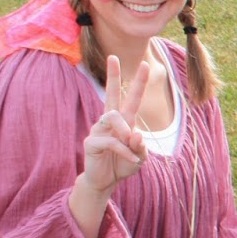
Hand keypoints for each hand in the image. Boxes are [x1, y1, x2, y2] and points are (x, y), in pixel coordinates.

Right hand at [79, 56, 149, 195]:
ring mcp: (99, 130)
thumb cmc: (123, 165)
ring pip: (113, 117)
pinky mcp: (91, 142)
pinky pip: (112, 141)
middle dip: (113, 75)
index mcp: (125, 121)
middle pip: (111, 94)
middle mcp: (110, 122)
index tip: (145, 65)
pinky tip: (131, 160)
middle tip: (114, 56)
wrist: (106, 181)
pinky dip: (125, 151)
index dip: (138, 83)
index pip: (131, 98)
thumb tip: (135, 133)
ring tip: (131, 145)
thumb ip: (140, 146)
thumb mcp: (139, 157)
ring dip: (125, 130)